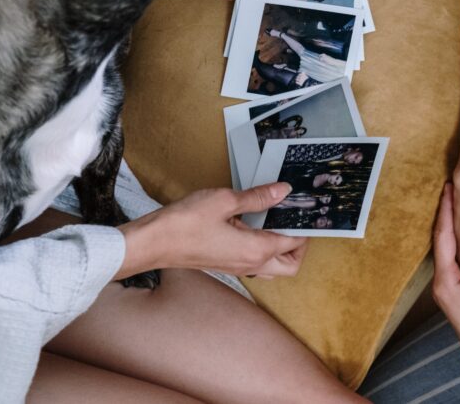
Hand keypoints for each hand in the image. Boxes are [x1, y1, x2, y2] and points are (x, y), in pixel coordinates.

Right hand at [116, 183, 307, 279]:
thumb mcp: (225, 201)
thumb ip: (257, 197)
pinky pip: (256, 263)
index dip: (305, 226)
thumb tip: (283, 191)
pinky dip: (264, 248)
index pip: (295, 243)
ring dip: (282, 250)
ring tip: (277, 221)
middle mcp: (251, 264)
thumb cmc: (185, 223)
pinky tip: (253, 224)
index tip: (306, 208)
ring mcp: (238, 268)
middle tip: (296, 220)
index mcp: (256, 250)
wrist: (153, 243)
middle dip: (300, 246)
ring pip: (273, 267)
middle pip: (290, 265)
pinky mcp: (226, 264)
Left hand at [433, 183, 459, 394]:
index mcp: (446, 282)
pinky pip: (456, 260)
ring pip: (448, 250)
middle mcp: (443, 284)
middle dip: (446, 215)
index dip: (446, 212)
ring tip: (457, 203)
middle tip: (451, 189)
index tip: (448, 188)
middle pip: (441, 241)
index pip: (443, 238)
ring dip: (452, 228)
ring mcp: (450, 289)